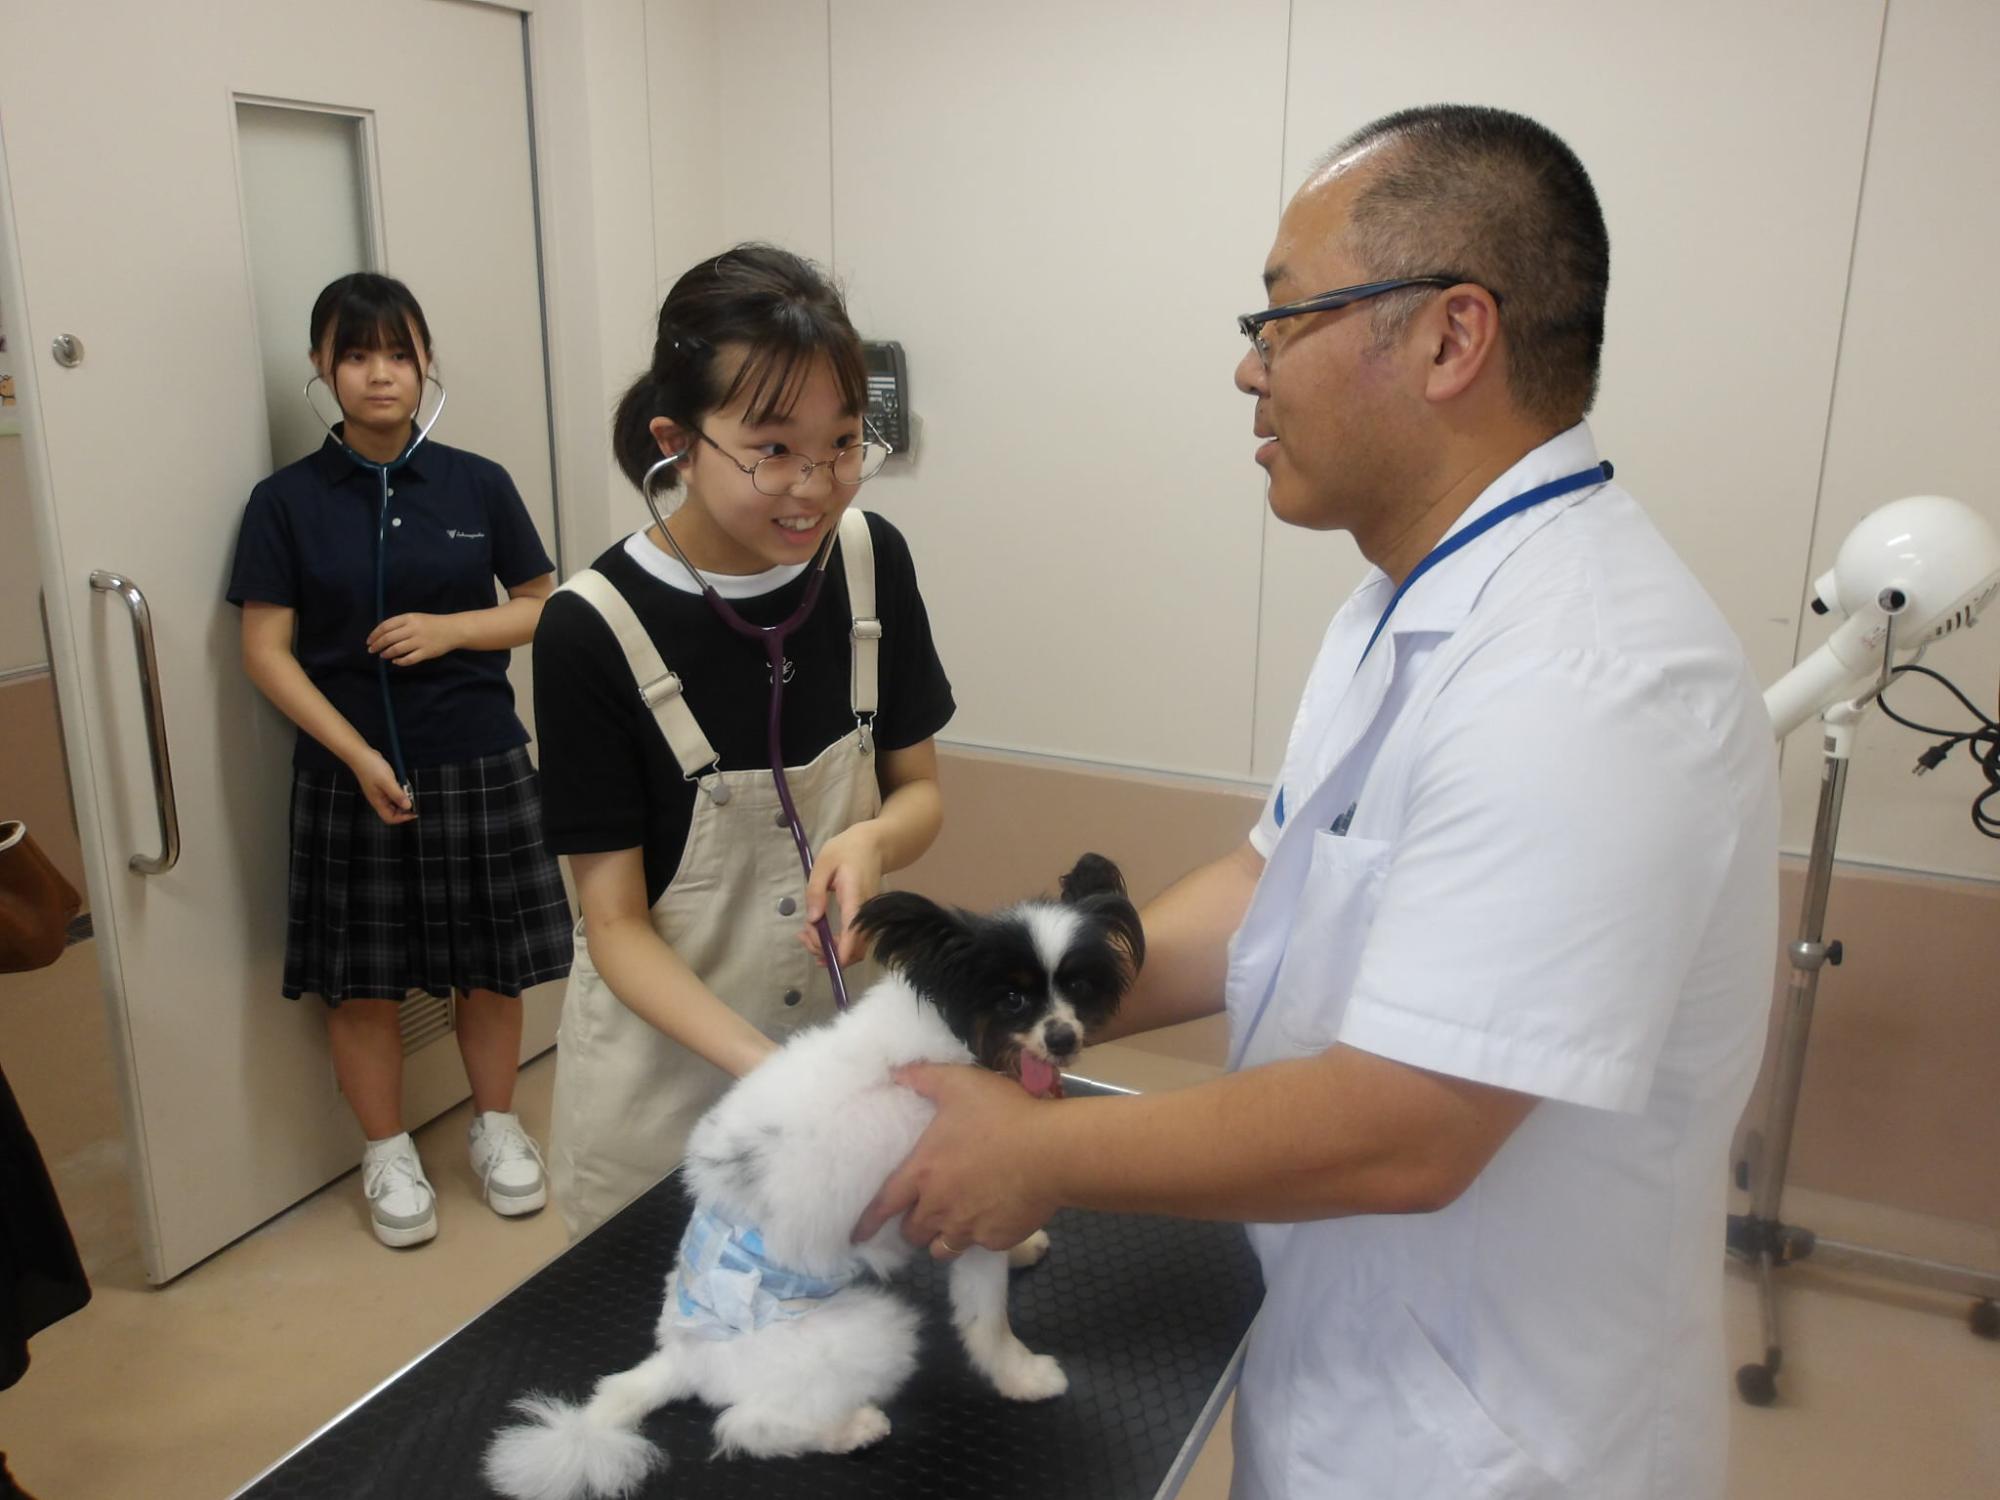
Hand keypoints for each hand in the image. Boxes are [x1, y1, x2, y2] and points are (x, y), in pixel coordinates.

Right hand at [349, 750, 415, 824]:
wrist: (361, 754)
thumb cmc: (371, 767)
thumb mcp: (387, 782)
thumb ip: (397, 795)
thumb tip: (408, 806)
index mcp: (378, 802)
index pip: (390, 818)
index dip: (403, 818)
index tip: (414, 811)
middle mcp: (379, 799)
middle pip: (393, 812)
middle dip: (404, 808)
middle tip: (413, 799)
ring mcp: (380, 792)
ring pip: (394, 802)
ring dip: (403, 798)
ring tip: (408, 789)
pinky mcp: (382, 785)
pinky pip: (393, 792)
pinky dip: (399, 790)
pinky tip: (403, 783)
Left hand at [367, 612, 462, 665]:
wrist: (453, 630)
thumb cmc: (431, 623)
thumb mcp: (415, 618)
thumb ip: (400, 624)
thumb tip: (382, 635)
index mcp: (409, 618)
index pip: (386, 626)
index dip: (375, 634)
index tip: (369, 641)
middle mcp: (413, 629)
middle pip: (389, 638)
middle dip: (377, 645)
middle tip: (371, 650)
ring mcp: (420, 641)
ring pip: (397, 649)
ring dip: (386, 653)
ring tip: (382, 655)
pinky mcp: (426, 652)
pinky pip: (409, 659)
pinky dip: (400, 661)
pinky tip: (396, 661)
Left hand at [799, 823, 883, 967]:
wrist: (873, 845)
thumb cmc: (846, 850)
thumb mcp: (823, 864)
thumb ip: (816, 891)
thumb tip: (813, 920)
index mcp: (856, 897)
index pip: (853, 930)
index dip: (843, 951)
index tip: (826, 960)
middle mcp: (866, 912)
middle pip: (855, 948)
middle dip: (828, 951)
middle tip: (803, 935)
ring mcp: (868, 918)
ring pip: (856, 949)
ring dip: (831, 951)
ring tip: (807, 936)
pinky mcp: (865, 919)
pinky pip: (855, 941)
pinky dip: (837, 946)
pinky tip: (818, 938)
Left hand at [852, 1064, 1058, 1256]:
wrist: (1053, 1151)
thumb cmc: (1002, 1114)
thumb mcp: (960, 1084)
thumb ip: (924, 1078)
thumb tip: (895, 1072)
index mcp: (923, 1173)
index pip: (883, 1205)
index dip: (867, 1222)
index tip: (856, 1236)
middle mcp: (939, 1207)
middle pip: (912, 1232)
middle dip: (914, 1224)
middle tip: (925, 1210)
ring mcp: (968, 1228)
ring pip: (941, 1247)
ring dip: (941, 1237)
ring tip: (953, 1222)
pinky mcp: (997, 1239)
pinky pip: (978, 1245)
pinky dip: (978, 1235)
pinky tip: (991, 1215)